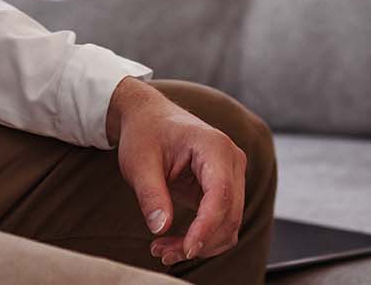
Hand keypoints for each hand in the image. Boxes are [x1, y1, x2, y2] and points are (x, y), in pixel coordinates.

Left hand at [107, 78, 246, 266]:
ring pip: (229, 223)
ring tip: (164, 250)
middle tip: (162, 253)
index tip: (186, 250)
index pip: (221, 194)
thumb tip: (161, 228)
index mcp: (214, 146)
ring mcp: (231, 174)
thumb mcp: (139, 163)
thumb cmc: (145, 133)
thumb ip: (151, 195)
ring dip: (202, 244)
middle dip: (200, 241)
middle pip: (230, 214)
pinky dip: (203, 237)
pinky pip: (222, 221)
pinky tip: (175, 242)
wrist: (149, 117)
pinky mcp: (224, 188)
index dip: (207, 227)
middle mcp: (231, 160)